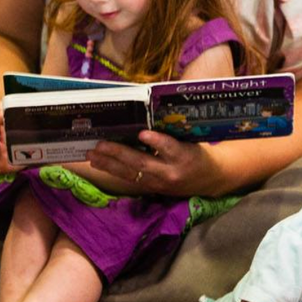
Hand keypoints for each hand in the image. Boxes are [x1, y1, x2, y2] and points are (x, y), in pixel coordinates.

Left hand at [84, 129, 214, 195]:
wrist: (209, 179)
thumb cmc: (197, 151)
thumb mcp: (191, 139)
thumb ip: (171, 131)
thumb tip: (145, 112)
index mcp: (184, 156)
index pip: (170, 148)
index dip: (157, 142)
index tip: (143, 133)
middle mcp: (171, 172)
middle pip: (143, 162)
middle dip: (119, 153)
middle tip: (100, 144)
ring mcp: (160, 183)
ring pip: (131, 174)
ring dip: (109, 164)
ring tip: (92, 155)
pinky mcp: (152, 188)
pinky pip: (130, 179)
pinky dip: (112, 170)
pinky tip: (98, 163)